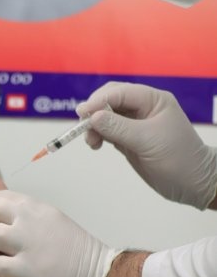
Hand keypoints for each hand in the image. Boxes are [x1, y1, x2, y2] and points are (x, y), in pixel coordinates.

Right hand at [78, 81, 216, 208]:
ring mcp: (135, 124)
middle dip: (95, 111)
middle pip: (110, 100)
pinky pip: (108, 131)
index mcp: (153, 100)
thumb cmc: (178, 159)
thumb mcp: (148, 140)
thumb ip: (119, 127)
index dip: (99, 100)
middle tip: (83, 127)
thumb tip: (92, 117)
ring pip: (106, 116)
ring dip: (95, 125)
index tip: (82, 113)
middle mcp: (143, 108)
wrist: (193, 184)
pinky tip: (96, 144)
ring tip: (91, 142)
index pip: (120, 92)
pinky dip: (99, 135)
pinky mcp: (129, 139)